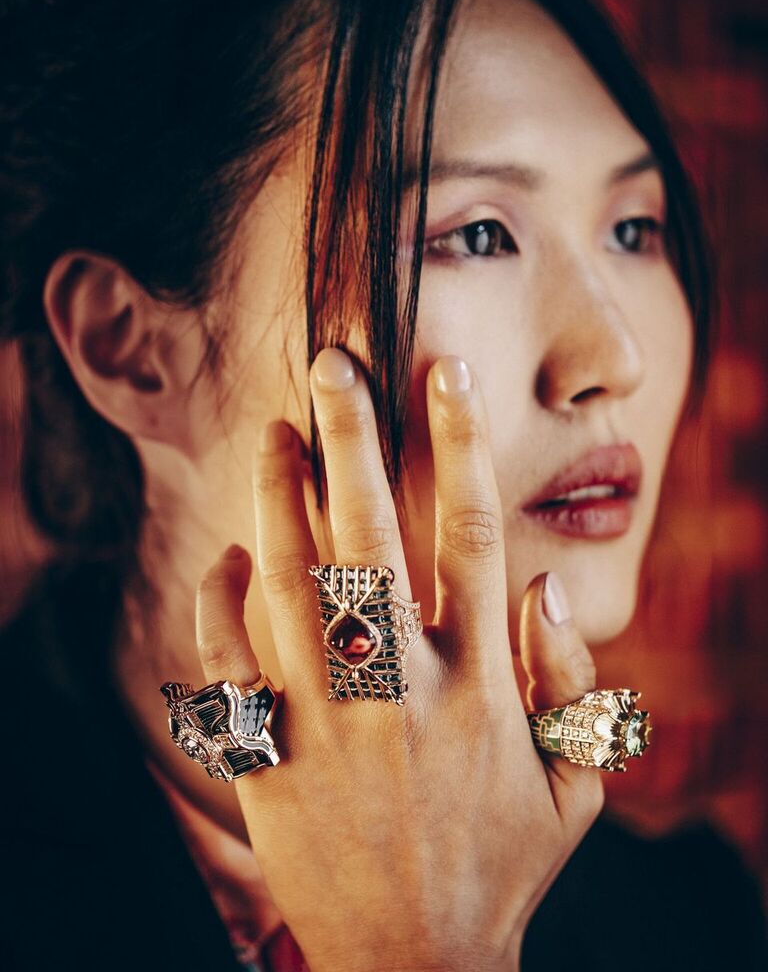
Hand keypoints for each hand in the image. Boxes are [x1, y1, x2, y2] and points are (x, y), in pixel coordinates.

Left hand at [194, 348, 602, 971]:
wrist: (413, 966)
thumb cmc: (502, 863)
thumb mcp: (574, 784)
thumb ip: (572, 684)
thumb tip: (536, 588)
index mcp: (479, 685)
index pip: (470, 532)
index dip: (459, 442)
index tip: (445, 372)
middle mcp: (399, 689)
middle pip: (369, 532)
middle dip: (351, 437)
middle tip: (331, 363)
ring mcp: (324, 722)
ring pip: (290, 581)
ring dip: (277, 497)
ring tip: (273, 430)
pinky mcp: (266, 758)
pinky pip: (228, 664)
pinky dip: (219, 602)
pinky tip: (227, 556)